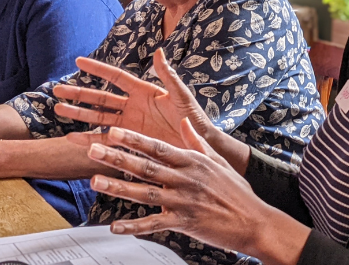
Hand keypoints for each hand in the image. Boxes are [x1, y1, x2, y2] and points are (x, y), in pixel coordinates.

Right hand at [54, 48, 214, 148]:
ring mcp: (130, 124)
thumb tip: (159, 51)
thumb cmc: (192, 117)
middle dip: (79, 93)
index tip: (79, 60)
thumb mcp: (180, 96)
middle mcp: (133, 106)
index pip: (116, 77)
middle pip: (100, 97)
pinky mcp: (130, 141)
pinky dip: (88, 139)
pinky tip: (72, 138)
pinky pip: (105, 139)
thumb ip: (168, 75)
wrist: (196, 143)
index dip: (98, 69)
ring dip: (79, 114)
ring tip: (59, 110)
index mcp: (144, 91)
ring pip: (98, 117)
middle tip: (57, 89)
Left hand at [83, 121, 308, 264]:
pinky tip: (115, 226)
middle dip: (116, 157)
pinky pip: (154, 224)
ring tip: (95, 181)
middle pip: (145, 166)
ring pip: (144, 192)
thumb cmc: (238, 192)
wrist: (254, 221)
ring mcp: (183, 201)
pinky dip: (133, 226)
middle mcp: (186, 179)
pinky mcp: (183, 222)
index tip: (113, 131)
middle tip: (93, 149)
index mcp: (193, 161)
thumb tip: (184, 122)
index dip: (133, 139)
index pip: (157, 146)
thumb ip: (197, 142)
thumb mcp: (219, 161)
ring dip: (117, 187)